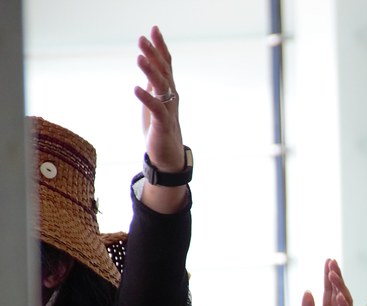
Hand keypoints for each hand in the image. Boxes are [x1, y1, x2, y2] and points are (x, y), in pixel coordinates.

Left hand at [134, 26, 186, 212]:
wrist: (168, 156)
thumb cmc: (160, 129)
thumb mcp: (154, 101)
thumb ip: (153, 82)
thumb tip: (147, 62)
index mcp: (168, 91)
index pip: (166, 64)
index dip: (160, 47)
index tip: (153, 29)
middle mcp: (171, 98)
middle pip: (164, 71)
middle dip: (154, 54)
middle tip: (143, 38)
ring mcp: (168, 110)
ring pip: (161, 87)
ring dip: (151, 72)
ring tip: (139, 58)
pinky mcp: (163, 125)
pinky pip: (156, 109)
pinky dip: (147, 98)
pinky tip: (136, 88)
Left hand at [297, 258, 353, 305]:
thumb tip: (308, 291)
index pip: (330, 292)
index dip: (329, 277)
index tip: (328, 261)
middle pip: (339, 293)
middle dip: (336, 277)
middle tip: (332, 262)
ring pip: (345, 302)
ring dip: (340, 288)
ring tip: (333, 275)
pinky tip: (339, 296)